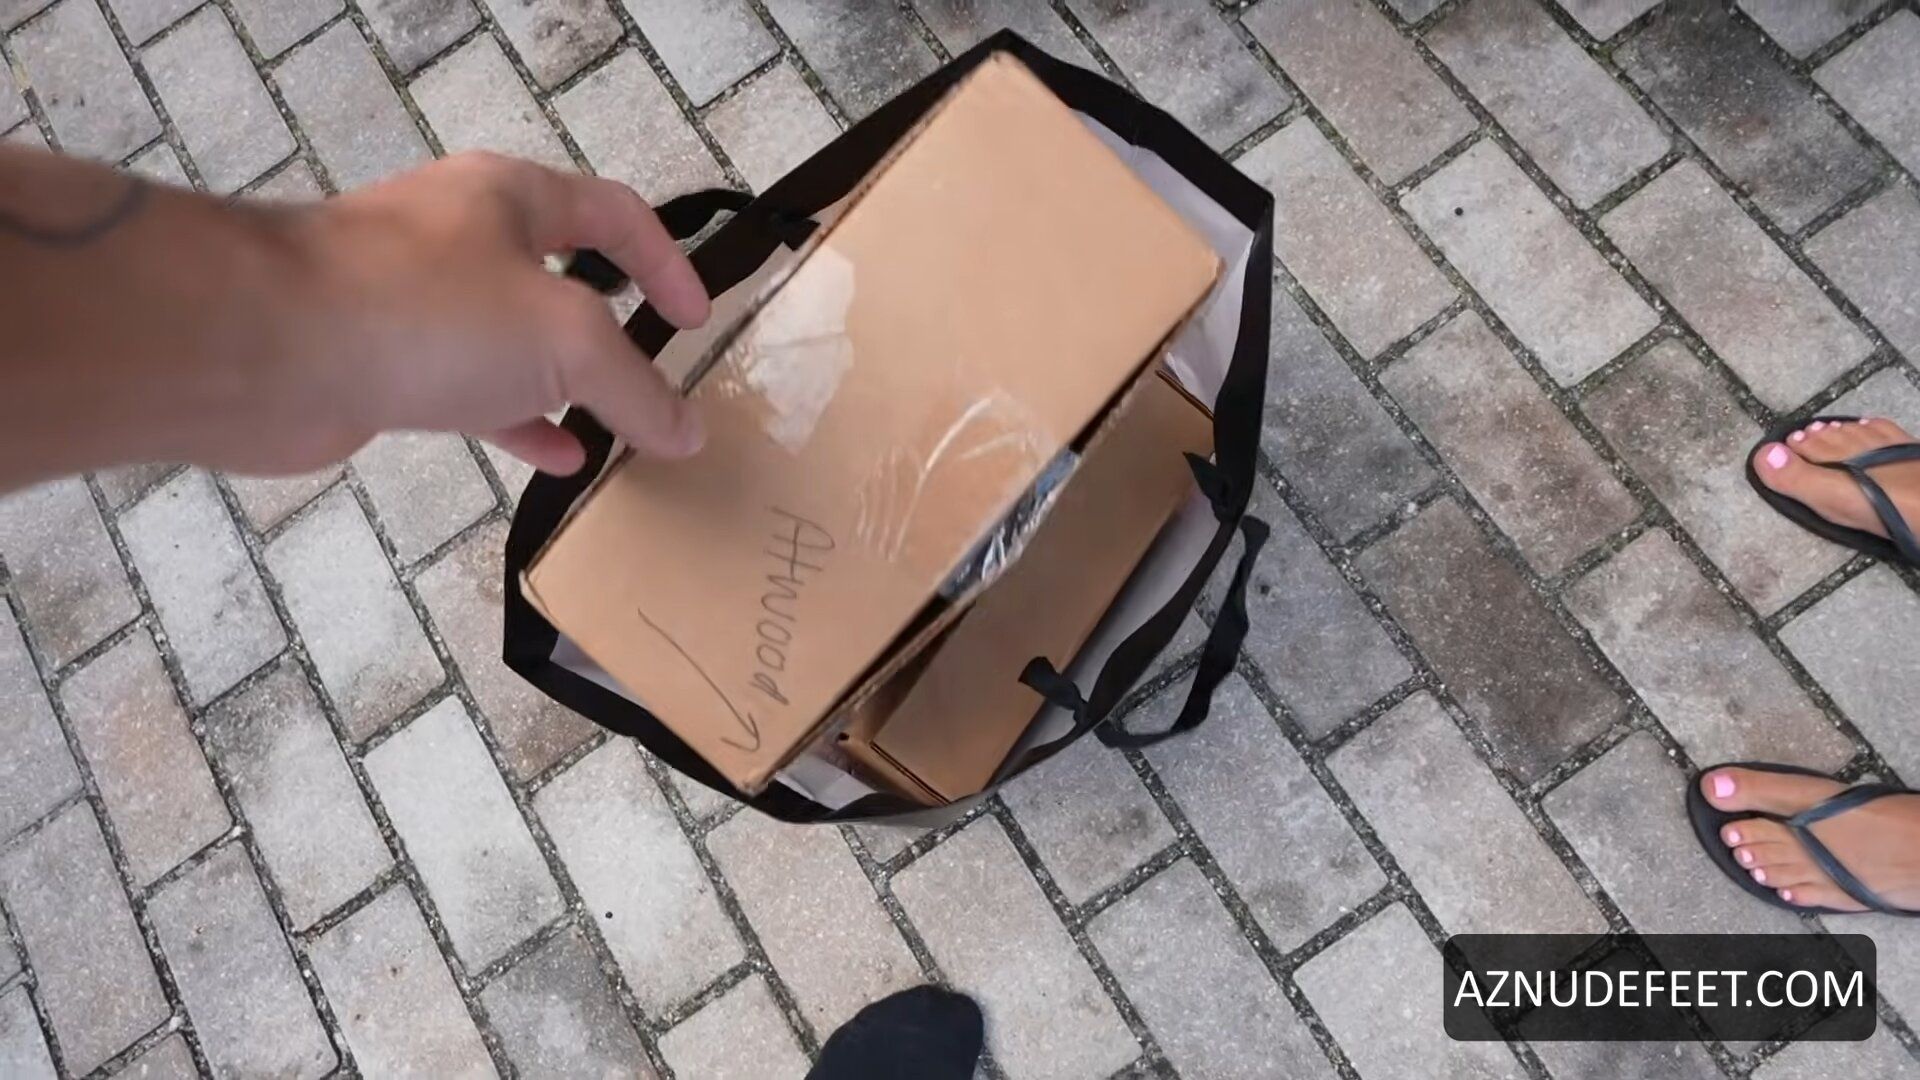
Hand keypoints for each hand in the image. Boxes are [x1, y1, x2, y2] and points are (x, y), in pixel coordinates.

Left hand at [262, 151, 709, 474]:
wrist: (263, 348)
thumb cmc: (430, 314)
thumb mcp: (566, 340)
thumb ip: (636, 387)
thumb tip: (690, 432)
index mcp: (510, 197)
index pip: (614, 214)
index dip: (667, 263)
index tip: (698, 321)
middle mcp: (462, 237)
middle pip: (560, 275)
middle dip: (613, 328)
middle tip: (656, 379)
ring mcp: (415, 300)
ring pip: (513, 342)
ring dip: (566, 386)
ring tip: (616, 431)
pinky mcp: (380, 361)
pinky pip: (469, 390)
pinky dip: (517, 421)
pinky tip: (556, 460)